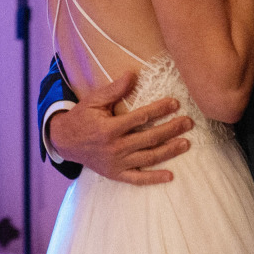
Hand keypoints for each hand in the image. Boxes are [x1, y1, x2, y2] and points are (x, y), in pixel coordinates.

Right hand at [48, 71, 191, 184]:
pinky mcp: (116, 174)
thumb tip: (133, 75)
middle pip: (149, 138)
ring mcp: (116, 163)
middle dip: (171, 129)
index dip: (159, 110)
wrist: (65, 142)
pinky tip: (170, 175)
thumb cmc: (82, 117)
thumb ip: (114, 89)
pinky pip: (137, 178)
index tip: (175, 103)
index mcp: (109, 128)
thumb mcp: (94, 100)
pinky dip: (154, 178)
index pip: (140, 117)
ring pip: (148, 157)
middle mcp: (114, 147)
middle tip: (188, 122)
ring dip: (169, 151)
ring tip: (186, 143)